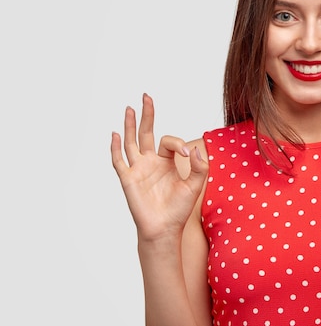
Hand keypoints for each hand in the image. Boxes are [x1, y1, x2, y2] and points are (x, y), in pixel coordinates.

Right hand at [110, 94, 207, 241]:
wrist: (165, 229)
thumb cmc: (178, 209)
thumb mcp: (196, 185)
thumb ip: (201, 167)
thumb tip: (194, 149)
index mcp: (167, 162)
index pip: (169, 141)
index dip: (178, 143)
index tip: (187, 154)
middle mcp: (151, 163)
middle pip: (147, 133)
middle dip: (147, 115)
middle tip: (146, 96)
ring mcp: (138, 170)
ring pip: (131, 142)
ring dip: (129, 125)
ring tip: (129, 108)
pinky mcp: (128, 179)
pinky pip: (119, 161)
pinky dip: (116, 147)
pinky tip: (115, 134)